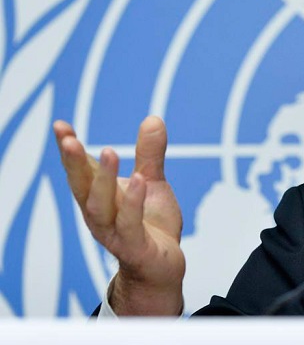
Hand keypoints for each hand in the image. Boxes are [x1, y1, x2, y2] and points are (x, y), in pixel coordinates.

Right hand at [53, 116, 184, 314]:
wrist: (163, 266)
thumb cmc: (151, 224)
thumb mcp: (152, 182)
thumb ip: (150, 154)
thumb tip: (153, 118)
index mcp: (100, 196)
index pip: (80, 170)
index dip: (69, 149)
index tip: (60, 124)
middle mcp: (99, 214)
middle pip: (81, 186)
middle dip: (73, 162)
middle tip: (69, 138)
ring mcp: (114, 232)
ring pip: (100, 206)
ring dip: (102, 180)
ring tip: (109, 152)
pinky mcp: (134, 246)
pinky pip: (130, 224)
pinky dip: (133, 203)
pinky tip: (140, 181)